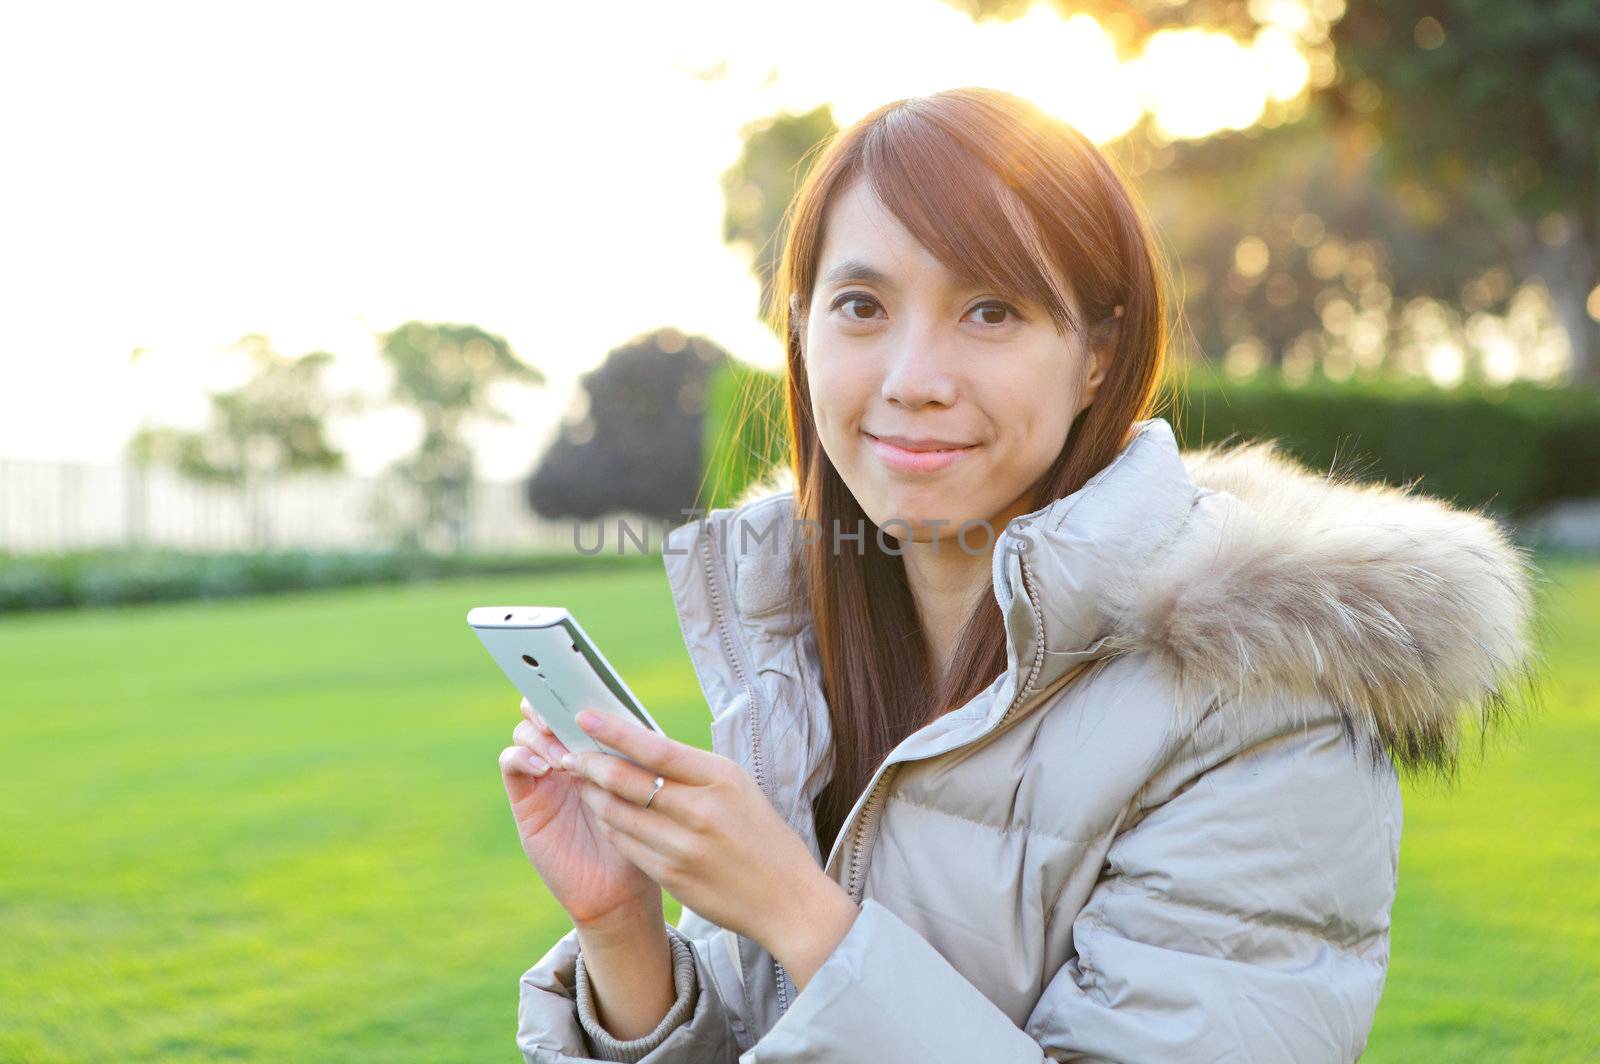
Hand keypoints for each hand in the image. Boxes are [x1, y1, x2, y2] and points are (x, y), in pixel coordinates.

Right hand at [499, 696, 660, 931]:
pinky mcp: (527, 798)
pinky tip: (544, 767)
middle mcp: (568, 753)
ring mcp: (545, 774)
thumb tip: (626, 715)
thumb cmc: (643, 834)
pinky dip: (522, 756)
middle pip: (545, 708)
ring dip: (541, 733)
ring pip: (526, 731)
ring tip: (561, 753)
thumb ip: (630, 752)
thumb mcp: (643, 786)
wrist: (622, 887)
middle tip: (563, 711)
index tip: (580, 678)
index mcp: (597, 743)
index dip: (574, 685)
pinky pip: (511, 763)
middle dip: (550, 701)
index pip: (577, 701)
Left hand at [560, 709, 859, 988]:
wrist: (786, 899)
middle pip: (628, 780)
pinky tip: (602, 813)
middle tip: (572, 752)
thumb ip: (693, 769)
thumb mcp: (737, 788)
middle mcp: (700, 811)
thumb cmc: (762, 834)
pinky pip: (625, 844)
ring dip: (593, 794)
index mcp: (721, 779)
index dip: (615, 731)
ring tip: (582, 780)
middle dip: (591, 762)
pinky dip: (609, 824)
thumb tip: (641, 745)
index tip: (586, 716)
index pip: (656, 748)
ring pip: (617, 813)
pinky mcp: (671, 876)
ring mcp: (683, 847)